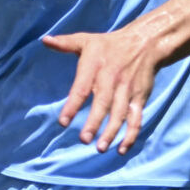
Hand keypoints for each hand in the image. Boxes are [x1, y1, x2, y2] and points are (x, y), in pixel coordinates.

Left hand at [42, 22, 161, 153]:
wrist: (145, 42)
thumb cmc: (109, 44)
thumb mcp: (87, 40)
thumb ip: (65, 43)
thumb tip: (44, 40)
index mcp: (95, 67)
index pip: (82, 88)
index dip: (72, 106)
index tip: (63, 122)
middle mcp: (112, 79)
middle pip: (103, 103)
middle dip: (94, 122)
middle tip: (84, 140)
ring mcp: (127, 90)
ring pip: (120, 114)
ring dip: (112, 132)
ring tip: (100, 148)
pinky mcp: (139, 97)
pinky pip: (136, 119)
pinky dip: (131, 135)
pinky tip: (121, 149)